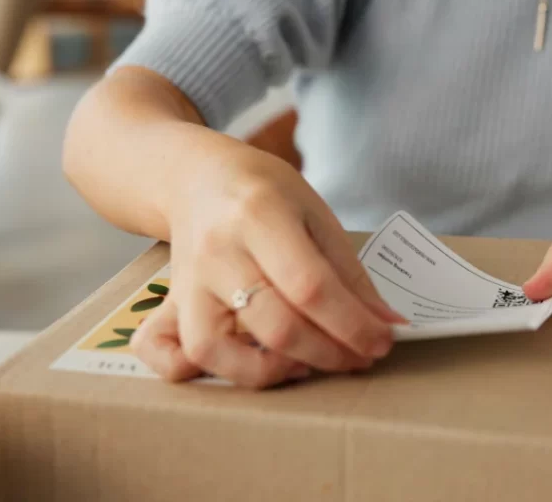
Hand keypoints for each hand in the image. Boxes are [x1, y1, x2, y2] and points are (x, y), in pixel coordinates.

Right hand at [130, 141, 404, 387]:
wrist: (196, 178)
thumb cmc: (262, 192)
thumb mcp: (315, 213)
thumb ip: (349, 272)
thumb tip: (385, 323)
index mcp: (259, 215)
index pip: (311, 286)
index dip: (353, 324)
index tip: (382, 340)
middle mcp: (217, 252)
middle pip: (275, 324)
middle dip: (329, 353)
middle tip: (360, 357)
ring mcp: (186, 282)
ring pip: (215, 349)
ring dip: (270, 371)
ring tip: (306, 364)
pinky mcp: (168, 304)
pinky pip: (166, 353)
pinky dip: (196, 373)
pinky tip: (240, 365)